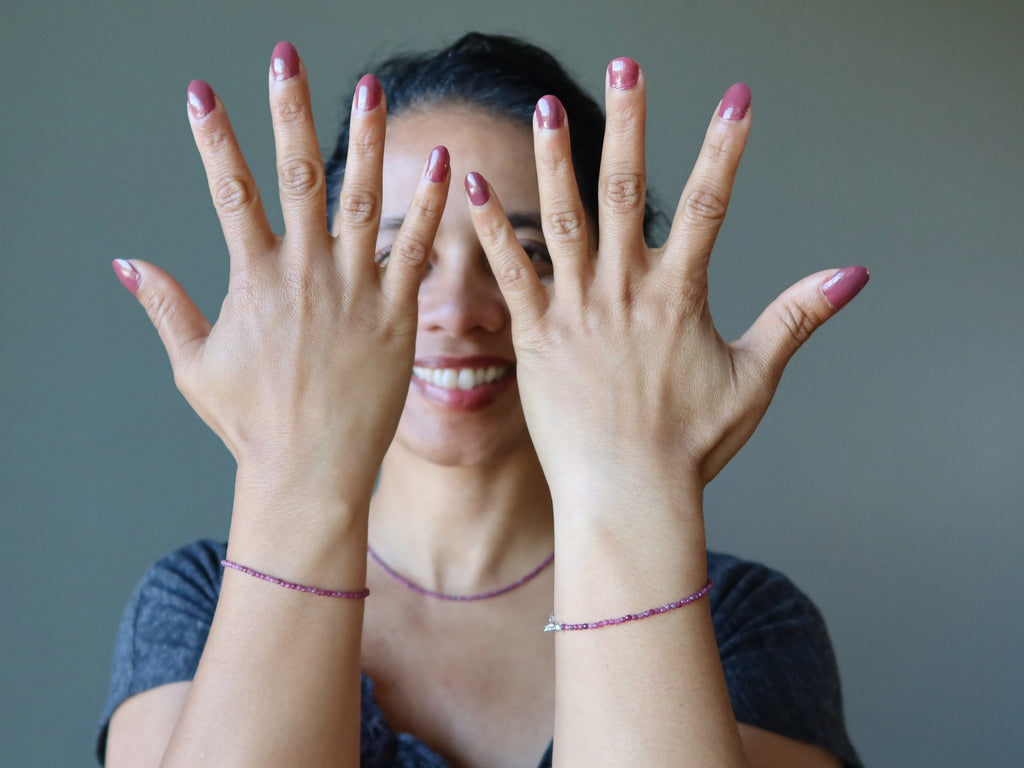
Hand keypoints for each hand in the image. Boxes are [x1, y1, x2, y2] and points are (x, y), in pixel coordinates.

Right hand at [113, 42, 449, 506]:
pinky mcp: (397, 316)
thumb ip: (165, 306)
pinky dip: (430, 207)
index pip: (228, 192)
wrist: (309, 471)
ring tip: (373, 87)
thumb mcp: (194, 365)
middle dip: (289, 111)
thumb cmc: (251, 424)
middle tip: (289, 57)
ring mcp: (354, 292)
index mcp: (254, 281)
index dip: (213, 139)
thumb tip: (124, 262)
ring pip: (362, 201)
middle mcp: (305, 275)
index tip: (202, 92)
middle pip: (298, 177)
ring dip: (369, 140)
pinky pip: (417, 251)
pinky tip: (446, 163)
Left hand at [466, 60, 867, 508]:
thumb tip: (852, 274)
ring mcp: (577, 310)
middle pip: (629, 191)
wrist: (627, 493)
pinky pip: (509, 272)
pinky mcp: (535, 336)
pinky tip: (474, 185)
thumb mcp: (755, 378)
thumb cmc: (690, 445)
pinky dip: (492, 228)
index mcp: (679, 296)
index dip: (726, 148)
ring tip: (547, 106)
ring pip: (565, 220)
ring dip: (556, 160)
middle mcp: (626, 291)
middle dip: (631, 123)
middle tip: (628, 65)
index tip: (737, 98)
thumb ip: (797, 317)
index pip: (711, 205)